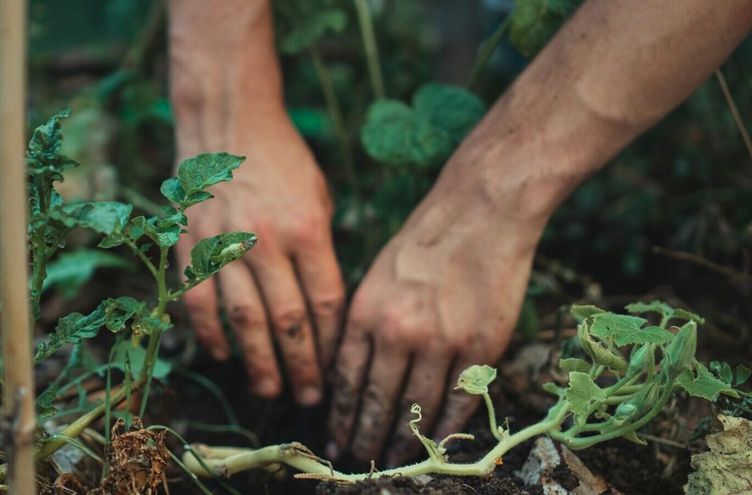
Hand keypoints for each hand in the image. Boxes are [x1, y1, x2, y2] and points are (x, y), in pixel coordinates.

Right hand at [174, 111, 343, 405]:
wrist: (228, 122)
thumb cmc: (283, 161)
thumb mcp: (319, 198)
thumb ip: (322, 251)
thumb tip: (324, 308)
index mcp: (308, 229)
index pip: (325, 302)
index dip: (331, 343)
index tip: (337, 370)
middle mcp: (267, 241)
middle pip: (288, 320)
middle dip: (301, 366)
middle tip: (309, 400)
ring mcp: (225, 244)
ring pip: (244, 319)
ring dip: (258, 362)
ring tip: (270, 391)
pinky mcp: (192, 244)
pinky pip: (200, 300)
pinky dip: (211, 333)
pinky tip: (223, 356)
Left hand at [326, 181, 540, 465]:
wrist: (481, 210)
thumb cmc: (424, 239)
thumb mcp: (376, 275)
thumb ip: (364, 323)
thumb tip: (350, 372)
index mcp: (366, 312)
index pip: (346, 381)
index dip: (340, 417)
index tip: (335, 440)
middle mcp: (398, 331)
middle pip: (377, 402)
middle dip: (365, 437)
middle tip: (359, 460)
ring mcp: (441, 341)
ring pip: (417, 409)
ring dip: (404, 441)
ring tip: (393, 460)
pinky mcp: (480, 346)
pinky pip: (459, 401)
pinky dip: (447, 428)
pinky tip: (436, 444)